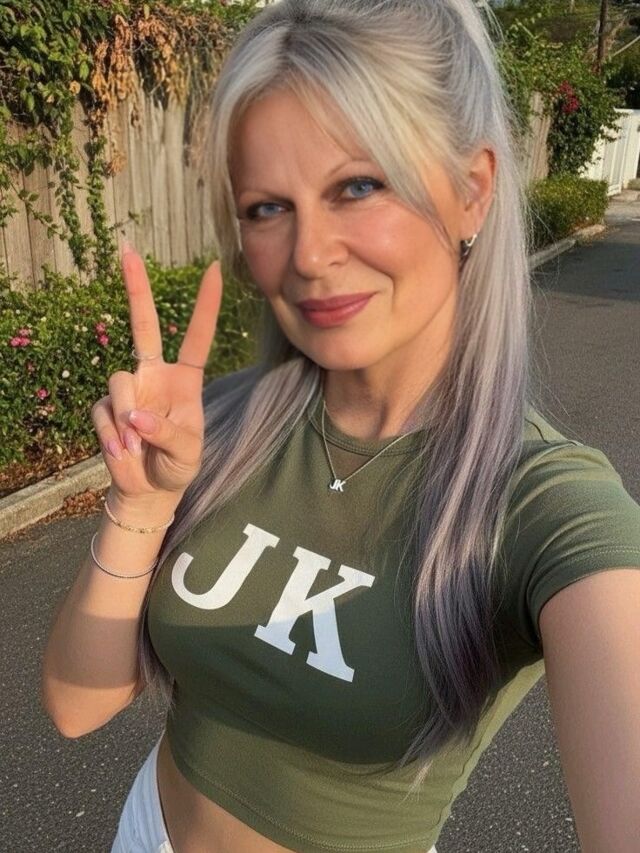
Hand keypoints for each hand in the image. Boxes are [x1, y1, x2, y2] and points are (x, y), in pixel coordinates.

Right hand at [91, 245, 222, 501]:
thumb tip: (136, 417)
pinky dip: (112, 437)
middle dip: (136, 289)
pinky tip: (123, 452)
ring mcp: (129, 388)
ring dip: (128, 417)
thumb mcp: (186, 454)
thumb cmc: (178, 466)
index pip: (196, 337)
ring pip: (119, 380)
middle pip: (143, 326)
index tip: (214, 269)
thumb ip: (167, 434)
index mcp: (185, 380)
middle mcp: (155, 374)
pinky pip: (104, 411)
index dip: (205, 305)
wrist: (149, 488)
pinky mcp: (107, 406)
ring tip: (137, 446)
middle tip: (128, 251)